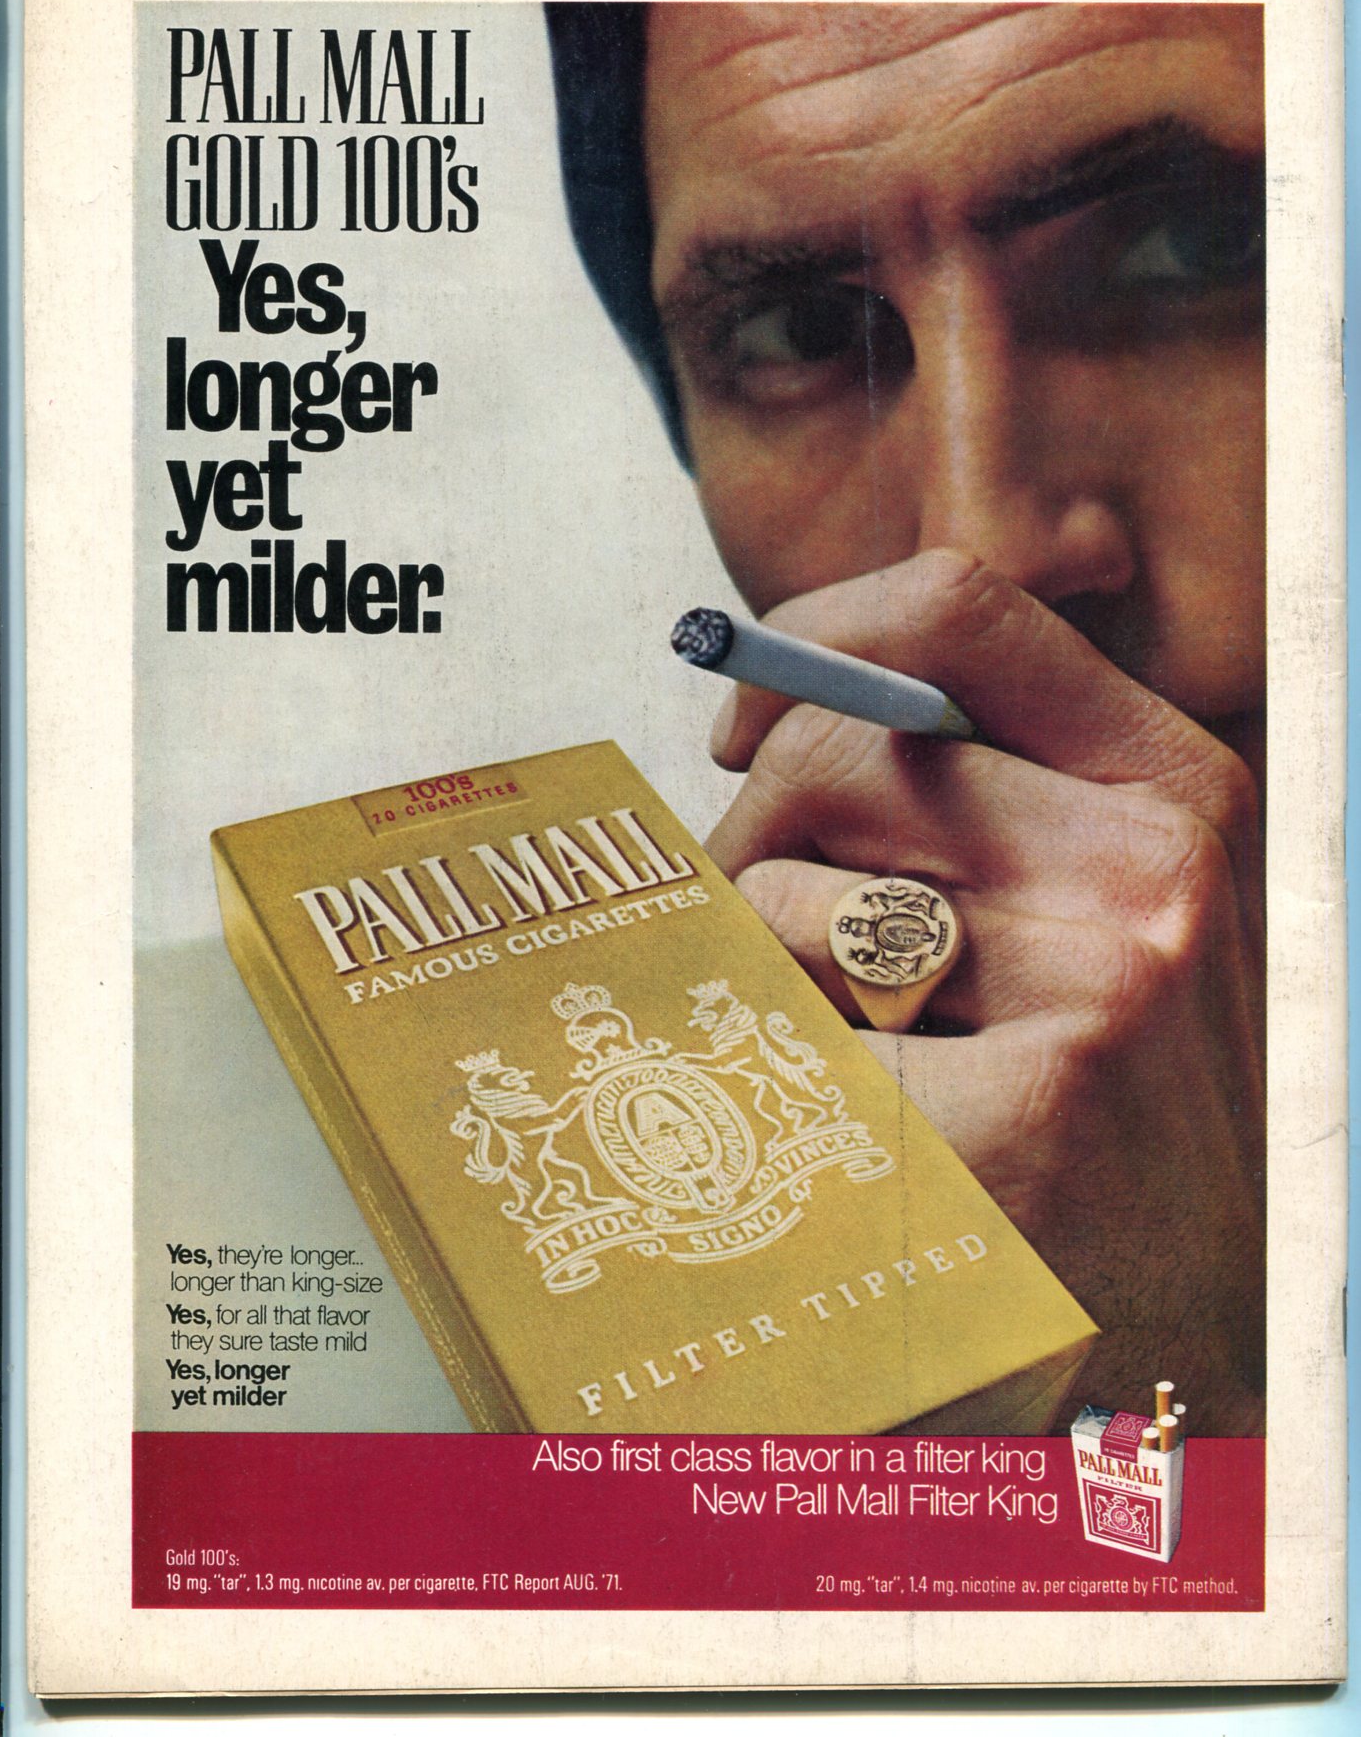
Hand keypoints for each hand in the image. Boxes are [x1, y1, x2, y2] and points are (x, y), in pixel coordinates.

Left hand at [707, 550, 1264, 1433]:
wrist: (1208, 1337)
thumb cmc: (1113, 1116)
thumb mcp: (1096, 913)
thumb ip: (976, 797)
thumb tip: (767, 715)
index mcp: (1174, 785)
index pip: (960, 608)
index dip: (810, 640)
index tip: (737, 727)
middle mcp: (1157, 863)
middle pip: (835, 750)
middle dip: (750, 850)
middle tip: (769, 955)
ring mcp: (1108, 985)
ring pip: (786, 899)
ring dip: (765, 986)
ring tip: (854, 1074)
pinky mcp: (1030, 1115)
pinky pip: (787, 1041)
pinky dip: (776, 1099)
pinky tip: (856, 1157)